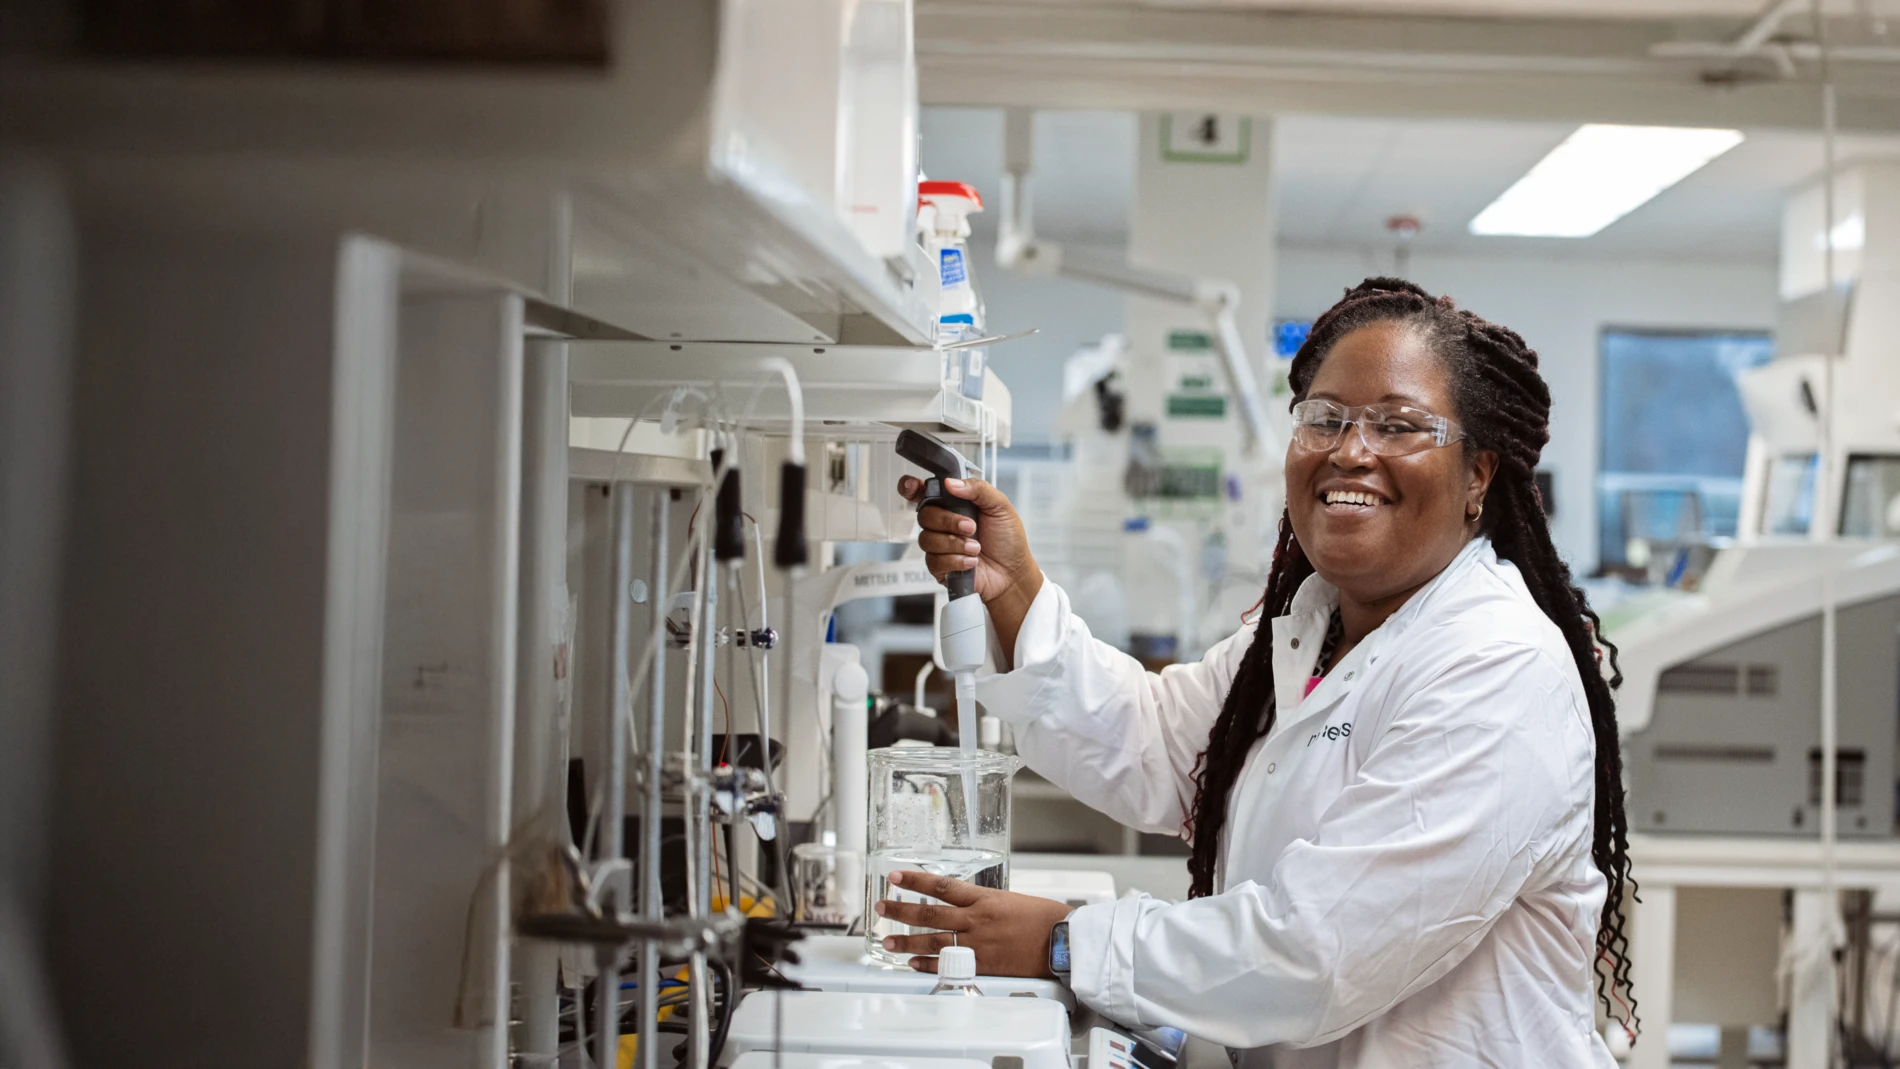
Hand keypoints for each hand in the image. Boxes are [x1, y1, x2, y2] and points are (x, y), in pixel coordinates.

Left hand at [874, 870, 1073, 978]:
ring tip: (887, 941)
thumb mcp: (1011, 899)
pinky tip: (913, 965)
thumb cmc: (1043, 918)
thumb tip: (963, 904)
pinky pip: (948, 964)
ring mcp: (978, 943)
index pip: (941, 885)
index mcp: (984, 898)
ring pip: (933, 940)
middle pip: (929, 913)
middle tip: (881, 908)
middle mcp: (977, 919)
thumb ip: (983, 902)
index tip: (895, 876)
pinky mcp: (983, 964)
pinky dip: (928, 965)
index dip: (915, 880)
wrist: (1062, 941)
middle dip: (900, 910)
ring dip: (906, 941)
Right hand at [897, 476, 1042, 663]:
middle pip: (924, 515)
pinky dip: (955, 560)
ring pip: (927, 539)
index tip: (914, 487)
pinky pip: (934, 560)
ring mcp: (939, 545)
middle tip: (970, 527)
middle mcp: (943, 523)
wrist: (1013, 572)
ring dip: (954, 543)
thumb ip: (978, 489)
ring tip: (976, 548)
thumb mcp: (1000, 506)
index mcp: (954, 503)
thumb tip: (951, 483)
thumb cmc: (1008, 539)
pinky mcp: (939, 567)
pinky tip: (971, 561)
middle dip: (947, 521)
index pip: (923, 492)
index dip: (911, 487)